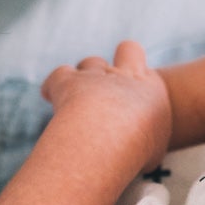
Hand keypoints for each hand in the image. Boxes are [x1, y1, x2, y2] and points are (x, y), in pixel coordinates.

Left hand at [41, 40, 172, 171]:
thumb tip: (140, 154)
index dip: (140, 78)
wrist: (112, 139)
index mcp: (151, 88)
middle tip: (116, 85)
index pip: (153, 75)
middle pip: (130, 49)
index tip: (133, 99)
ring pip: (90, 63)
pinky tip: (50, 96)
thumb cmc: (136, 152)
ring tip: (78, 104)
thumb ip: (147, 141)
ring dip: (85, 78)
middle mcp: (124, 76)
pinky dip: (53, 86)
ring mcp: (95, 76)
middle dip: (123, 59)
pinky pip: (58, 76)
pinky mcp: (68, 81)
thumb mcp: (154, 150)